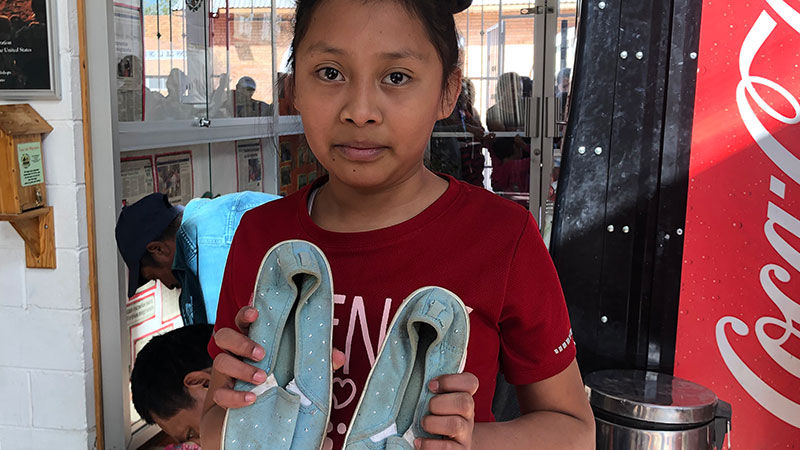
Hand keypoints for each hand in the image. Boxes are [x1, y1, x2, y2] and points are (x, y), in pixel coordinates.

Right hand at [211, 305, 344, 408]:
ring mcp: (224, 376)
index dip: (246, 313)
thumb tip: (338, 357)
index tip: (256, 313)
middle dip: (241, 341)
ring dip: (240, 367)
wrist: (252, 426)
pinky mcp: (219, 398)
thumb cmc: (276, 390)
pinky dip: (234, 396)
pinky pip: (219, 393)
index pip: (244, 321)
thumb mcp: (298, 376)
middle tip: (262, 353)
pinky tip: (251, 399)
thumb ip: (316, 364)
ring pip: (220, 361)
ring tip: (261, 378)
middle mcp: (235, 355)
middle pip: (224, 335)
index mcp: (252, 343)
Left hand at [417, 372, 479, 448]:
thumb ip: (434, 389)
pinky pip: (448, 448)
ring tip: (423, 424)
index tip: (431, 385)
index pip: (470, 382)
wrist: (449, 445)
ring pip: (456, 424)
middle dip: (439, 403)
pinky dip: (429, 445)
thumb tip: (414, 373)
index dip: (450, 381)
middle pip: (465, 402)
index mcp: (464, 397)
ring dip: (433, 423)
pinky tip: (419, 442)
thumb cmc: (436, 418)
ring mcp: (465, 434)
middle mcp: (468, 415)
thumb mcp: (438, 401)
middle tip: (427, 408)